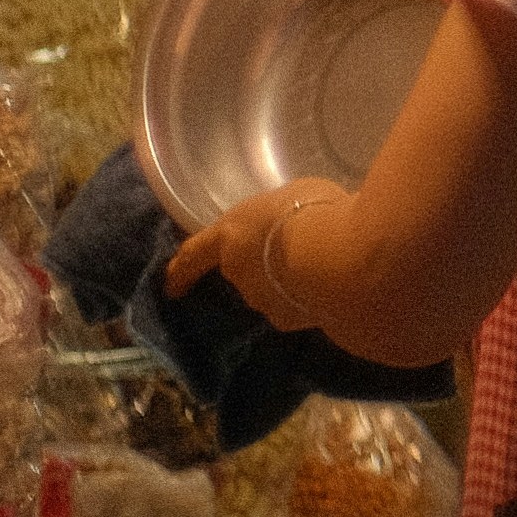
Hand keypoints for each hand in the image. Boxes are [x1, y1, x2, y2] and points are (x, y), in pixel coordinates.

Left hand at [166, 178, 346, 325]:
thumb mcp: (297, 195)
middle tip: (290, 254)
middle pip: (244, 272)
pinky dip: (312, 298)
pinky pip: (300, 306)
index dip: (182, 269)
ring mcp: (266, 302)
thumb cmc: (316, 213)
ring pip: (274, 291)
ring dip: (289, 282)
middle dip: (262, 267)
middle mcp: (241, 275)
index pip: (194, 254)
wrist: (345, 260)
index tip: (171, 287)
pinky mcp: (293, 321)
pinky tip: (336, 287)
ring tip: (323, 267)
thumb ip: (285, 213)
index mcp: (232, 236)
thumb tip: (292, 219)